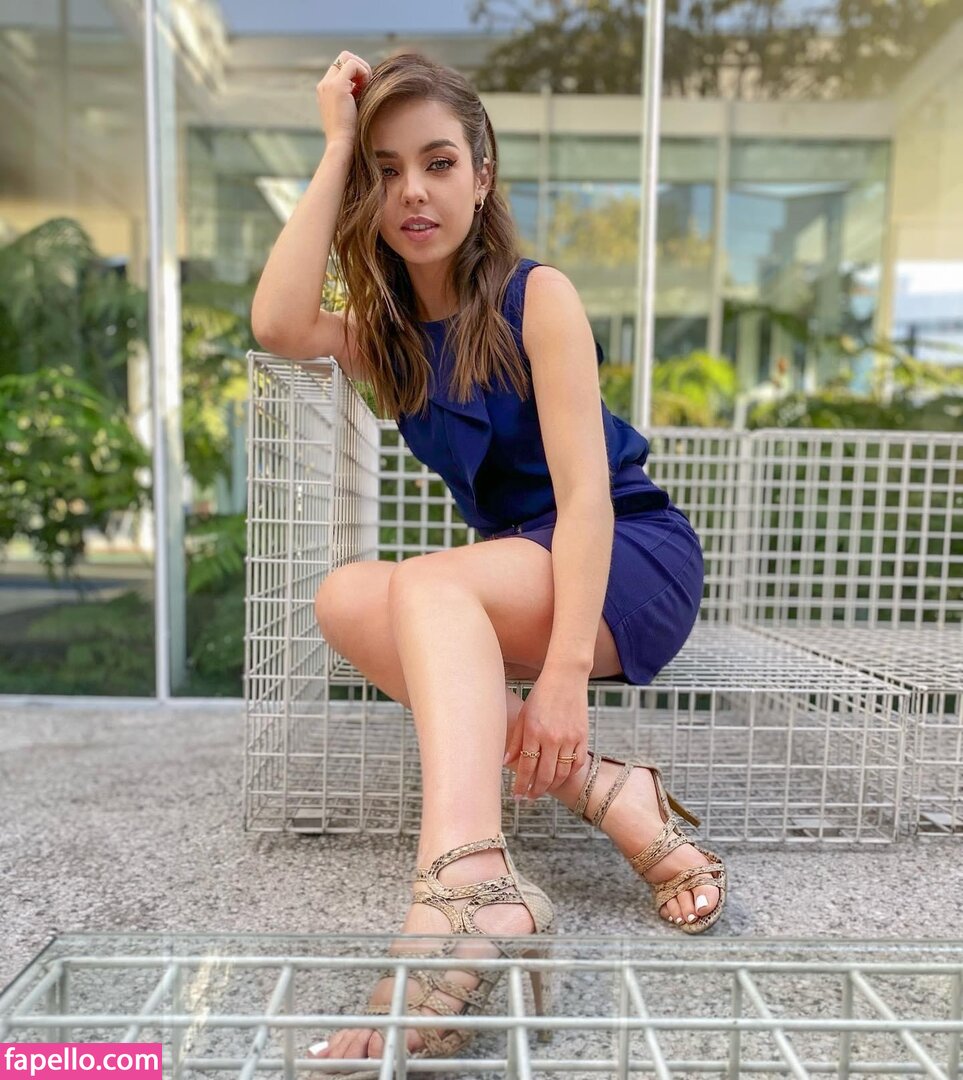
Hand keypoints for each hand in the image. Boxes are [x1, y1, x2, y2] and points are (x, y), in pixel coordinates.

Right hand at [317, 51, 372, 147]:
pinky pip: (353, 64)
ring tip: (366, 88)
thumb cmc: (350, 135)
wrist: (342, 146)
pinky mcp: (337, 86)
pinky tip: (366, 89)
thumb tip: (369, 84)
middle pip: (343, 57)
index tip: (363, 90)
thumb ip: (355, 96)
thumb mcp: (352, 111)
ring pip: (347, 57)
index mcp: (325, 90)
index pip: (341, 67)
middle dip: (360, 67)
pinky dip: (364, 72)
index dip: (356, 73)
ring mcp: (329, 84)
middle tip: (367, 85)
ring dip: (362, 68)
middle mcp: (324, 85)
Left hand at [503, 667, 587, 800]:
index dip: (521, 785)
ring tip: (543, 790)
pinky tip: (561, 776)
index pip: (526, 767)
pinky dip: (569, 774)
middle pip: (545, 775)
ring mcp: (570, 738)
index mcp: (534, 732)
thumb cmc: (540, 694)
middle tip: (529, 798)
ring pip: (562, 773)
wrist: (566, 677)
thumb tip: (506, 763)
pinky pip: (578, 763)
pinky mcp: (583, 736)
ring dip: (552, 786)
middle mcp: (553, 738)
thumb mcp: (523, 715)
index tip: (516, 796)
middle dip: (535, 791)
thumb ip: (515, 741)